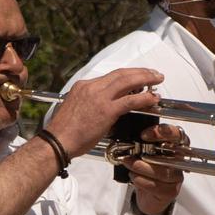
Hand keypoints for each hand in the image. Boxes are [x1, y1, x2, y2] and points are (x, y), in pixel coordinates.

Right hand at [45, 67, 164, 157]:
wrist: (57, 141)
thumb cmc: (63, 132)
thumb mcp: (75, 109)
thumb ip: (90, 104)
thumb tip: (104, 108)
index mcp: (83, 86)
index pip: (110, 76)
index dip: (127, 75)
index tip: (137, 76)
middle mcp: (91, 87)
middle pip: (121, 74)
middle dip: (140, 72)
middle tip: (153, 74)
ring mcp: (99, 97)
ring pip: (128, 81)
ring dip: (145, 79)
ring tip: (157, 80)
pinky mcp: (106, 110)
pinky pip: (131, 101)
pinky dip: (145, 98)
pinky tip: (153, 99)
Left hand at [129, 124, 186, 214]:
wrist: (147, 196)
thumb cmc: (146, 171)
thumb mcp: (142, 153)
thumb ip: (141, 144)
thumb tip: (127, 139)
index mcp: (174, 146)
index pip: (176, 134)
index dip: (162, 133)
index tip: (144, 135)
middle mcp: (178, 160)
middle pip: (170, 154)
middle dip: (147, 156)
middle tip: (130, 157)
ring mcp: (176, 176)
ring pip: (161, 171)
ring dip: (141, 168)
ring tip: (129, 166)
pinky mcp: (171, 191)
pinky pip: (156, 186)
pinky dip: (141, 181)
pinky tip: (135, 178)